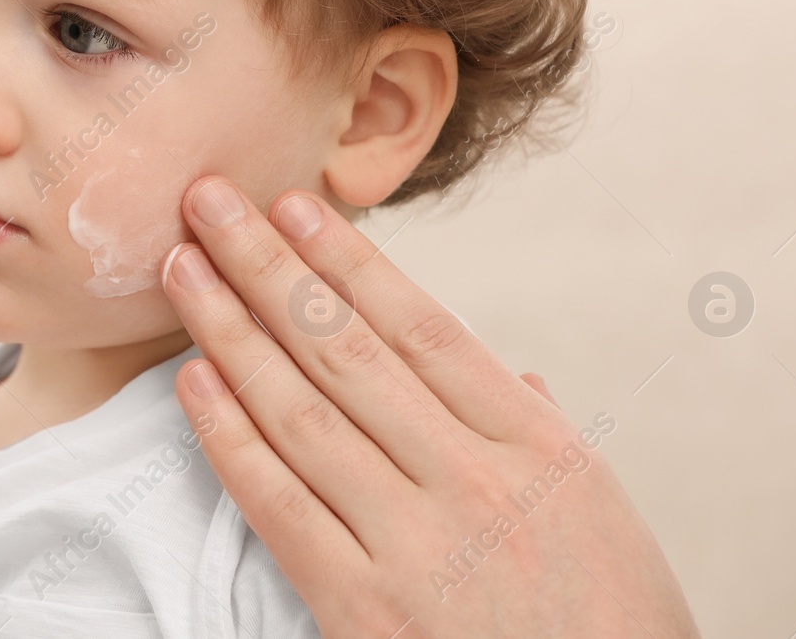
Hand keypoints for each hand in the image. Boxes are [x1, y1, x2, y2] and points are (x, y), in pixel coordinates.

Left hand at [160, 175, 699, 638]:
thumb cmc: (611, 625)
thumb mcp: (604, 515)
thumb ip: (541, 435)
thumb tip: (511, 377)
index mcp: (535, 444)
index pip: (419, 325)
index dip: (345, 259)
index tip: (292, 205)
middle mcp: (472, 478)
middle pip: (345, 349)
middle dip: (267, 265)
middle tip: (209, 200)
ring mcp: (415, 543)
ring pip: (301, 410)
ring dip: (231, 330)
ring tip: (183, 270)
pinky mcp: (364, 609)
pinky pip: (279, 503)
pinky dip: (229, 435)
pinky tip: (194, 380)